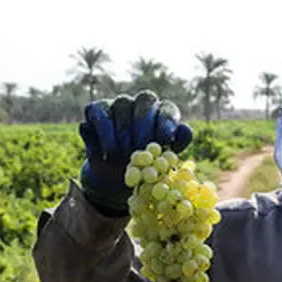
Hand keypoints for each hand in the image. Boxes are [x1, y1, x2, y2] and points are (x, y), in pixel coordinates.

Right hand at [78, 90, 193, 213]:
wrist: (114, 182)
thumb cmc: (143, 171)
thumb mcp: (162, 164)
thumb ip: (176, 145)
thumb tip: (185, 130)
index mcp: (162, 114)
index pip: (167, 109)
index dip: (166, 121)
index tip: (165, 139)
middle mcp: (141, 105)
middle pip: (145, 99)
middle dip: (144, 123)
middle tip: (140, 146)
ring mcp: (117, 105)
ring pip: (122, 104)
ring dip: (123, 131)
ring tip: (123, 154)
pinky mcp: (95, 111)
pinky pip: (99, 114)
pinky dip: (103, 134)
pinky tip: (107, 154)